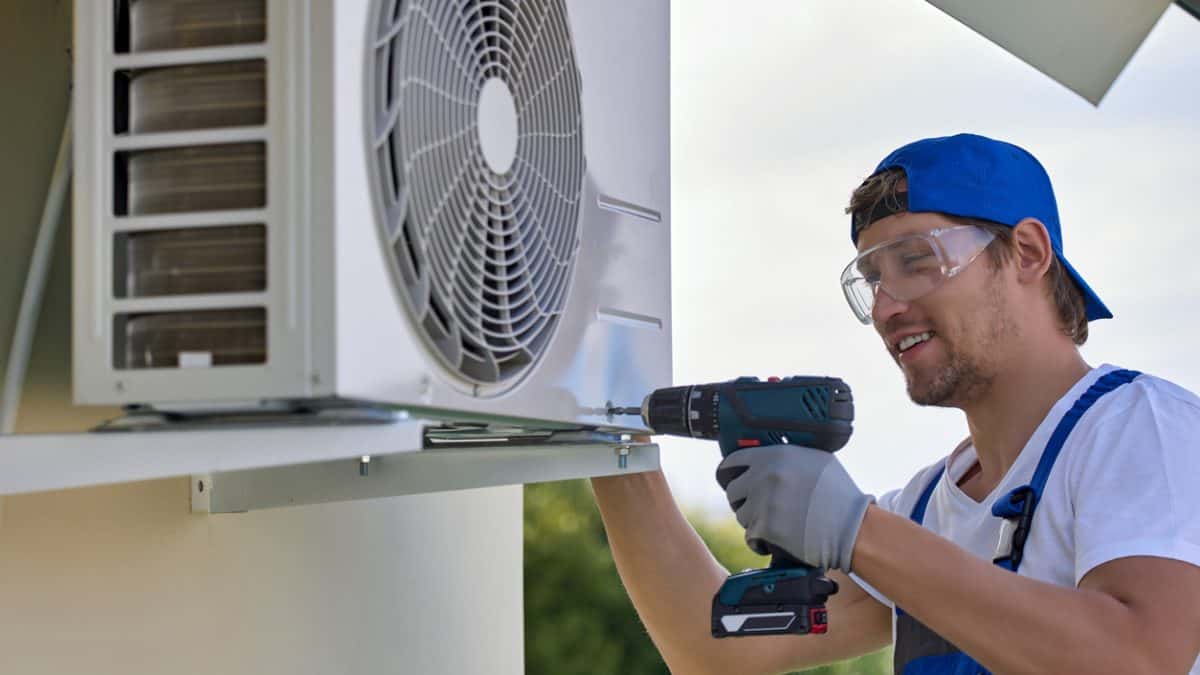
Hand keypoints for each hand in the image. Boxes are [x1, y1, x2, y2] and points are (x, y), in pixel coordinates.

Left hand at [716, 445, 872, 572]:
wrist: (852, 528)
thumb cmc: (839, 495)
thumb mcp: (816, 460)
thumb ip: (787, 456)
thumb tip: (766, 456)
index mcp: (775, 455)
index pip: (732, 461)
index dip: (730, 474)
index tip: (731, 481)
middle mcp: (765, 475)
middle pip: (733, 491)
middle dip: (744, 501)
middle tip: (760, 508)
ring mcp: (764, 501)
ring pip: (741, 515)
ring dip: (754, 522)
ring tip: (776, 524)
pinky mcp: (766, 527)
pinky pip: (750, 537)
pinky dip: (759, 542)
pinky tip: (775, 540)